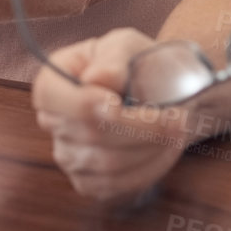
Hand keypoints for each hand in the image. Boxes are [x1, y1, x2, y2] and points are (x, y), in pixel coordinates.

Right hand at [33, 29, 197, 201]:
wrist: (160, 91)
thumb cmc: (140, 63)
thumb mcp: (128, 46)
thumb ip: (113, 60)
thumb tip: (96, 78)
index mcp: (52, 81)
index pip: (56, 99)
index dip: (88, 105)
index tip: (123, 102)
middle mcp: (53, 121)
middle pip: (90, 134)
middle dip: (141, 127)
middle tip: (178, 116)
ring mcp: (68, 155)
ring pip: (108, 163)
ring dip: (151, 147)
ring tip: (178, 129)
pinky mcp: (89, 182)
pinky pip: (118, 185)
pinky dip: (150, 167)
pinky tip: (166, 147)